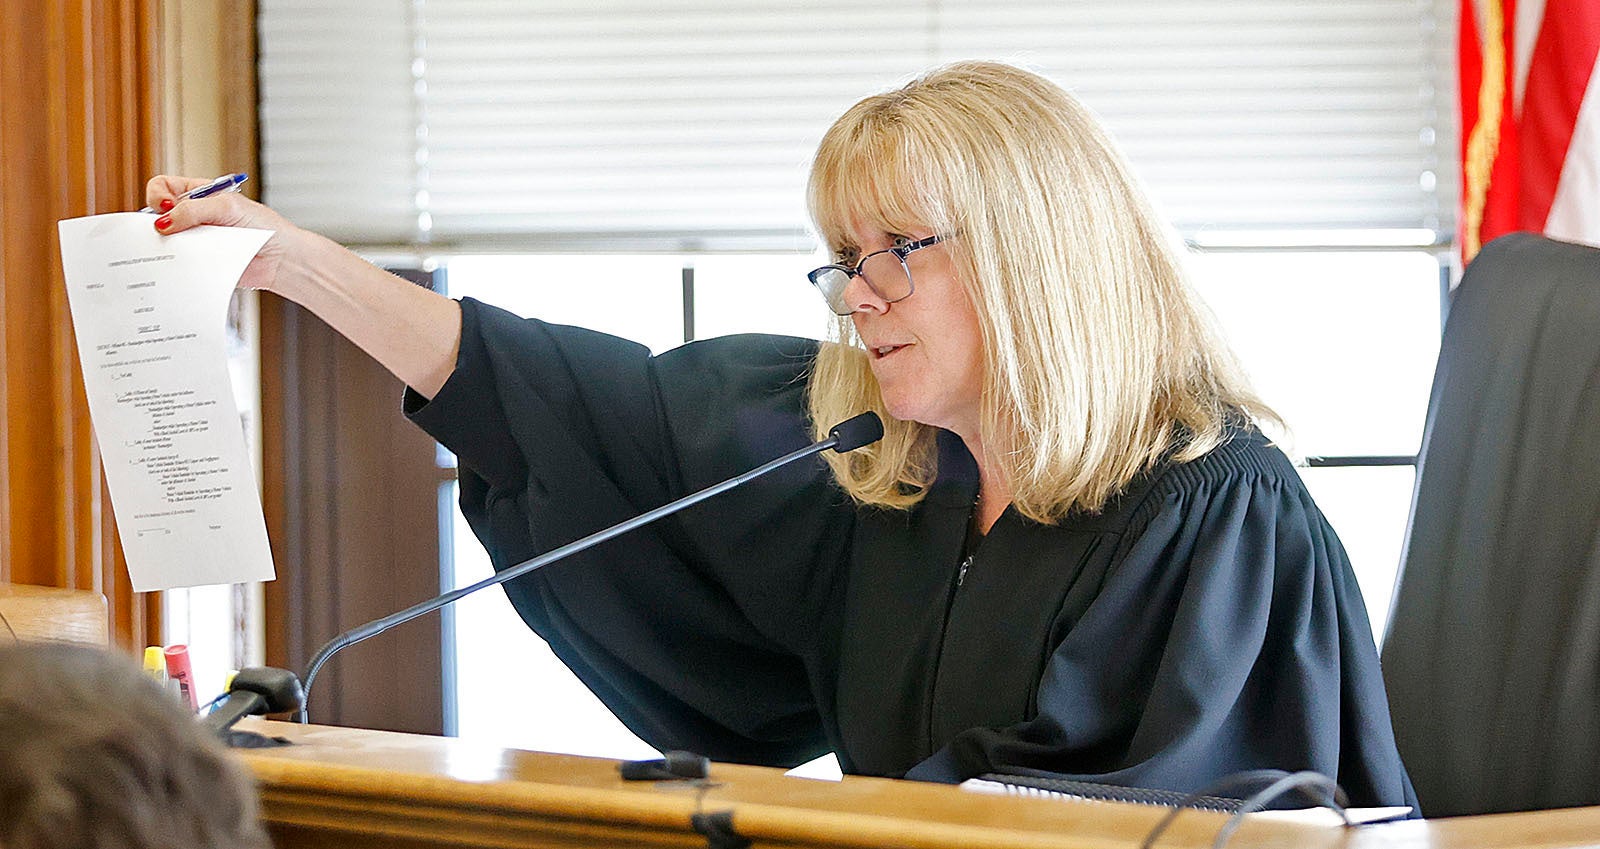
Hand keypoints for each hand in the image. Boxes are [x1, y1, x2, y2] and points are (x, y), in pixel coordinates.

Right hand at [144, 175, 299, 294]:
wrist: (279, 258)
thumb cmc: (263, 226)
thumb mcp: (226, 207)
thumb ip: (192, 210)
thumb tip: (162, 222)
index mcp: (197, 195)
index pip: (162, 187)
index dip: (158, 194)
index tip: (165, 206)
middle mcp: (192, 216)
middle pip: (158, 215)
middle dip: (155, 222)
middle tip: (164, 230)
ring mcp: (194, 239)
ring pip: (164, 241)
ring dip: (165, 245)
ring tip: (178, 247)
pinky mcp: (198, 261)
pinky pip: (177, 262)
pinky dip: (175, 263)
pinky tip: (183, 262)